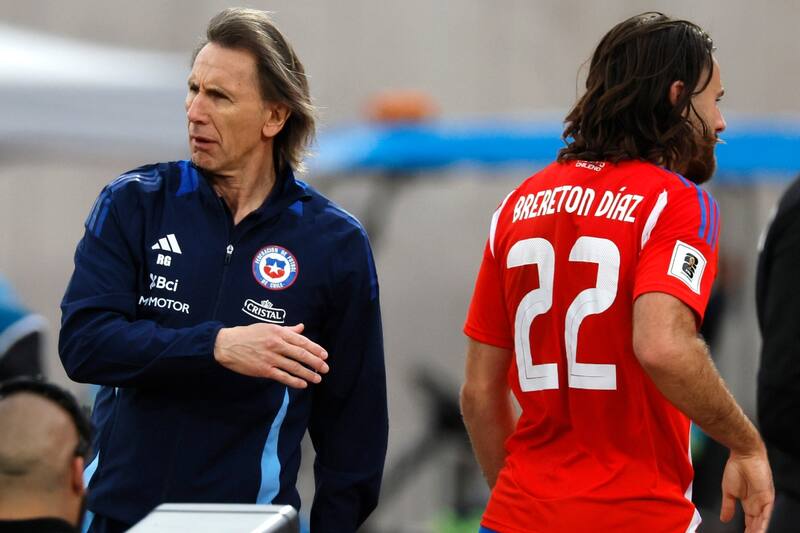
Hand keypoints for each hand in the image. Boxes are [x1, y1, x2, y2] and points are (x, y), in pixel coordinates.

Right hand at [214, 323, 328, 387]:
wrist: (227, 345)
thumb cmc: (248, 334)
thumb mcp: (268, 328)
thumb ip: (286, 330)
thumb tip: (301, 328)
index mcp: (278, 332)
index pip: (302, 341)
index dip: (315, 349)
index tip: (325, 355)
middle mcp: (276, 344)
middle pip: (301, 354)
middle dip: (315, 362)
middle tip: (325, 368)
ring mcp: (270, 358)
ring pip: (294, 367)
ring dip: (308, 373)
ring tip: (318, 378)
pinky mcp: (263, 370)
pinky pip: (282, 377)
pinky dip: (294, 381)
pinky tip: (303, 384)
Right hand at [720, 448, 773, 532]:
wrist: (743, 456)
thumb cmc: (736, 469)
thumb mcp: (728, 491)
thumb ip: (728, 506)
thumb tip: (723, 519)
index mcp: (749, 503)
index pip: (750, 522)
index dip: (748, 531)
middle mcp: (758, 504)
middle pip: (757, 524)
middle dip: (753, 532)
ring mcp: (764, 501)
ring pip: (763, 521)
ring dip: (759, 530)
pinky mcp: (768, 497)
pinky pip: (768, 513)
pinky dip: (764, 522)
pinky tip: (760, 530)